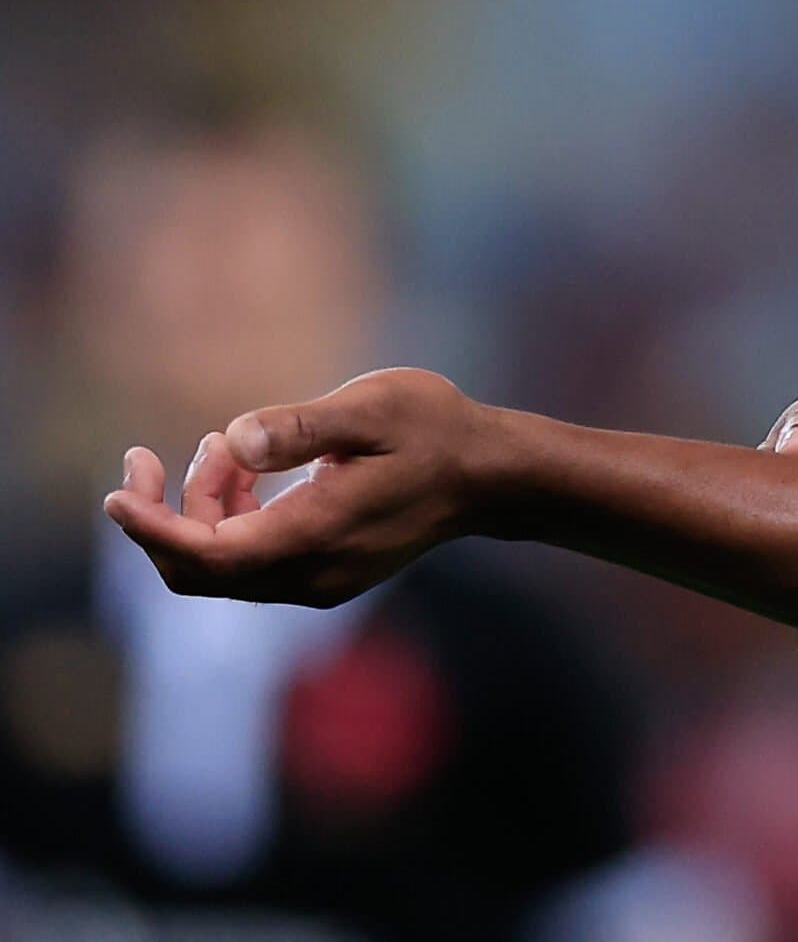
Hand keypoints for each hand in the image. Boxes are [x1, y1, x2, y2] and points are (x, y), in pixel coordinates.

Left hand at [103, 368, 489, 606]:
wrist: (491, 478)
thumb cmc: (437, 430)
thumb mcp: (373, 408)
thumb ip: (301, 427)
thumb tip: (233, 439)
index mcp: (315, 534)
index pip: (207, 552)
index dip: (150, 527)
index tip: (114, 493)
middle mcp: (310, 574)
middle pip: (201, 570)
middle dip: (162, 518)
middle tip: (146, 458)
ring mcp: (319, 581)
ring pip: (223, 566)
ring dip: (200, 511)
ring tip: (219, 445)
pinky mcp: (325, 575)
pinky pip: (251, 563)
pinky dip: (229, 521)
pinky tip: (245, 471)